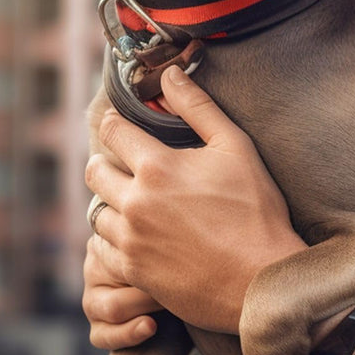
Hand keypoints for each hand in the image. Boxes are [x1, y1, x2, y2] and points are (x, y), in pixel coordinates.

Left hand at [85, 66, 306, 332]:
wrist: (259, 279)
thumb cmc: (255, 210)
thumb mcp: (235, 147)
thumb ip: (198, 108)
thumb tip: (170, 74)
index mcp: (157, 167)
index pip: (114, 132)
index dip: (116, 121)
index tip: (120, 121)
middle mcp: (134, 203)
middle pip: (95, 170)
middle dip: (107, 160)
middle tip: (126, 161)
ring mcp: (130, 241)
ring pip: (96, 212)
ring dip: (110, 201)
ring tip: (134, 200)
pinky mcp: (132, 273)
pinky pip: (101, 250)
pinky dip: (112, 237)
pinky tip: (135, 234)